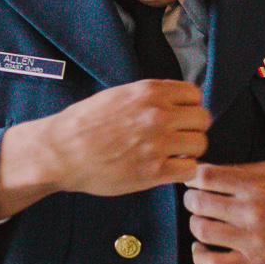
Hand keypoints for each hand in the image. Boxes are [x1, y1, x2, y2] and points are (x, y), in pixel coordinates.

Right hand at [0, 80, 209, 218]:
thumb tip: (174, 102)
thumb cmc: (84, 124)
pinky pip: (190, 169)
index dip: (190, 107)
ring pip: (200, 144)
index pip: (194, 94)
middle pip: (203, 119)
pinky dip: (183, 171)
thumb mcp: (118, 95)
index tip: (181, 118)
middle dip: (193, 129)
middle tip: (179, 139)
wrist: (61, 152)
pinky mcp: (154, 171)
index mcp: (149, 92)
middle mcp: (157, 114)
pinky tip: (168, 169)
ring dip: (190, 151)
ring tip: (173, 155)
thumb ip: (148, 96)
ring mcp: (158, 143)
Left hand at [182, 162, 264, 263]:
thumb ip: (240, 171)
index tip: (192, 179)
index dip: (192, 177)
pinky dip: (199, 255)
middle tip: (195, 199)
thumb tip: (205, 172)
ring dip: (196, 223)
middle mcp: (255, 213)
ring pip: (201, 231)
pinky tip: (202, 247)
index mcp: (259, 186)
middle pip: (198, 203)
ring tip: (203, 220)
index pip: (205, 177)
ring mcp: (254, 242)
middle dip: (191, 198)